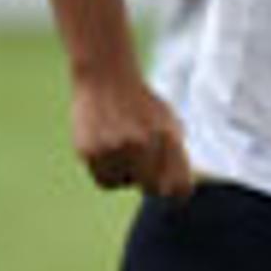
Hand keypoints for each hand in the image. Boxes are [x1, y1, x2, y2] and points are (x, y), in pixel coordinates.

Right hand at [70, 70, 191, 198]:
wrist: (106, 77)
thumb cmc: (141, 104)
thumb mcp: (168, 122)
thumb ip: (176, 154)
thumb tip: (175, 190)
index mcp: (168, 137)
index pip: (180, 186)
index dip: (177, 193)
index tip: (173, 191)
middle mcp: (142, 144)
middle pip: (153, 189)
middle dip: (150, 182)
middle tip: (143, 166)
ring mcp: (114, 147)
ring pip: (124, 184)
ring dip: (124, 174)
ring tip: (121, 148)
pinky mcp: (90, 150)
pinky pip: (104, 180)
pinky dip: (106, 171)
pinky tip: (106, 150)